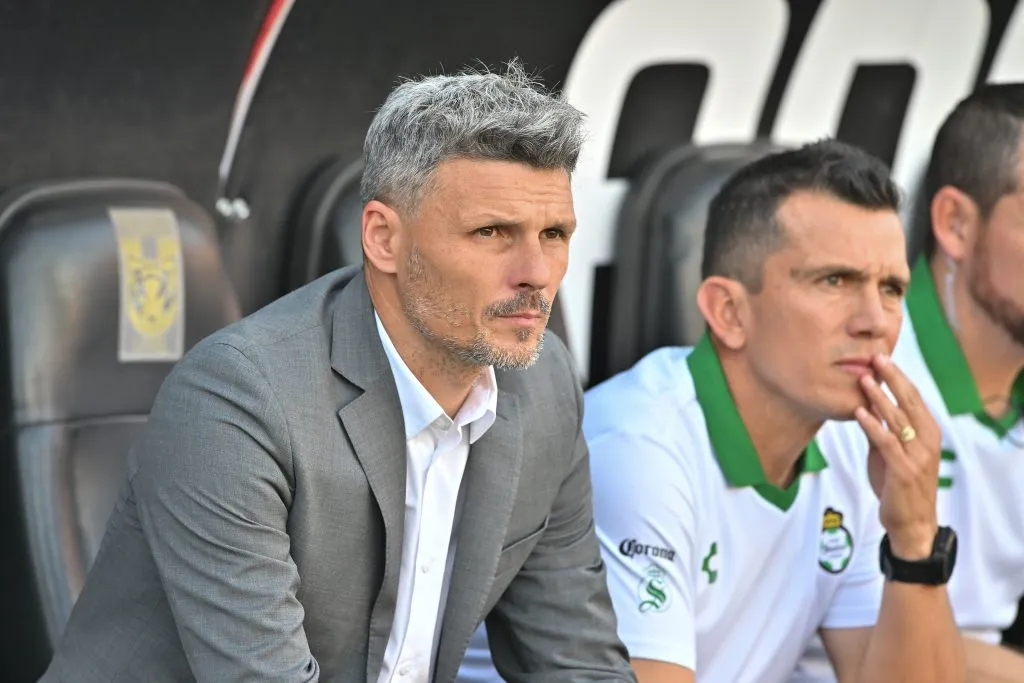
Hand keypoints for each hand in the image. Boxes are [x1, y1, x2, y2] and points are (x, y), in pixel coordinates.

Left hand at [854, 353, 940, 559]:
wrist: (911, 523)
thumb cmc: (899, 486)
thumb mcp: (890, 452)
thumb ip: (881, 430)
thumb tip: (865, 405)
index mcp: (928, 433)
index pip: (913, 398)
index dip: (898, 377)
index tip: (882, 358)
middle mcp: (927, 441)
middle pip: (909, 402)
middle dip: (892, 378)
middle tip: (876, 357)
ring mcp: (917, 455)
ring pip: (898, 419)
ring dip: (880, 398)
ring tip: (864, 379)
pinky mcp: (904, 470)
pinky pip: (887, 443)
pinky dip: (873, 426)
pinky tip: (860, 412)